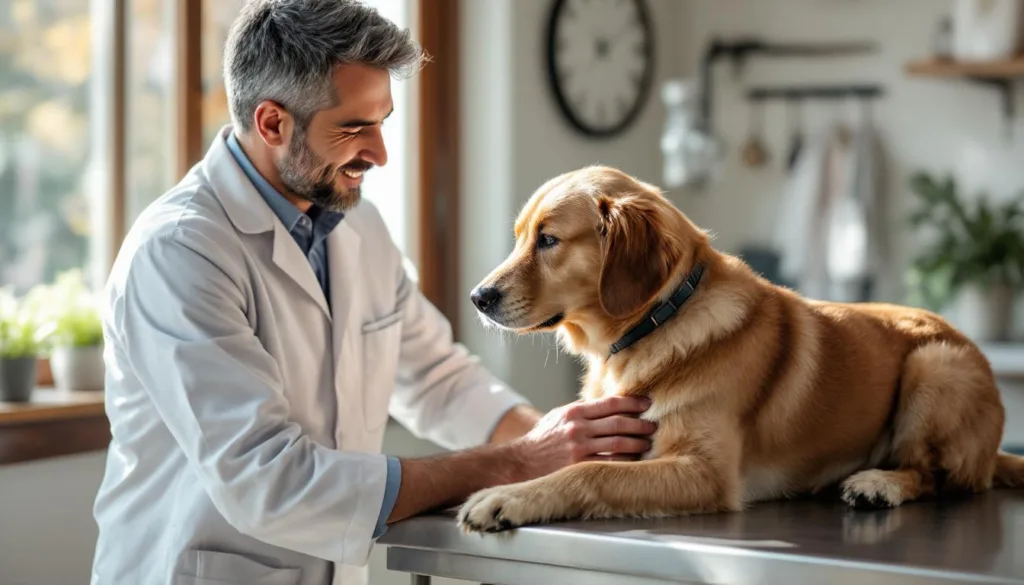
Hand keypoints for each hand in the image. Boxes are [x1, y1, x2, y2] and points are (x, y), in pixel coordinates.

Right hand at [510, 395, 656, 480]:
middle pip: (619, 423)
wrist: (521, 462)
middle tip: (653, 425)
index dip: (632, 402)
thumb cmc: (542, 439)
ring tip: (647, 443)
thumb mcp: (558, 416)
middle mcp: (578, 428)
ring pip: (618, 443)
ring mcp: (579, 448)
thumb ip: (581, 410)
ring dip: (637, 443)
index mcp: (574, 412)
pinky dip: (625, 461)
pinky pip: (609, 463)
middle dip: (640, 424)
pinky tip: (634, 460)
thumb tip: (607, 405)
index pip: (610, 403)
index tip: (646, 403)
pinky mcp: (579, 467)